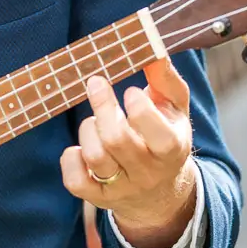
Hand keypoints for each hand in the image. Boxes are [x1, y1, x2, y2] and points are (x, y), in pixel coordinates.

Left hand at [61, 56, 196, 247]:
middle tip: (96, 83)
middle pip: (117, 140)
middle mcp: (147, 172)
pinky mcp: (98, 198)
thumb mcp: (175, 109)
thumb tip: (151, 49)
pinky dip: (71, 158)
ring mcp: (121, 188)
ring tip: (95, 120)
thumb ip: (166, 79)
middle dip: (103, 107)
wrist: (159, 193)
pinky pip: (75, 181)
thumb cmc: (165, 137)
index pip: (157, 133)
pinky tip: (80, 147)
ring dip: (88, 129)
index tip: (130, 92)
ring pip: (95, 156)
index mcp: (171, 149)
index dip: (139, 107)